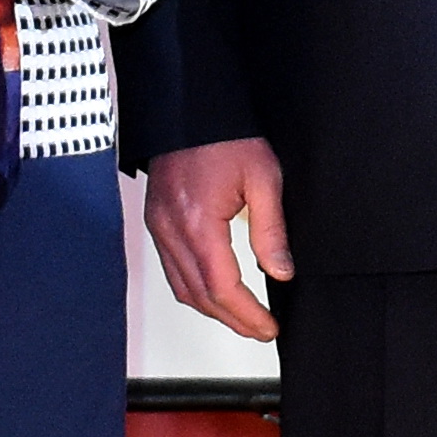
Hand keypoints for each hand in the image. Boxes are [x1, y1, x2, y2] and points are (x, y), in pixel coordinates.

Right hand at [146, 136, 288, 343]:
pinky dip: (194, 289)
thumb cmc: (224, 136)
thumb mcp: (263, 179)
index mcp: (198, 223)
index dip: (247, 314)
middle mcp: (171, 231)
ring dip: (212, 309)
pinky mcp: (155, 221)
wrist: (189, 106)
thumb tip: (281, 272)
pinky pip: (171, 269)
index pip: (222, 288)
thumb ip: (271, 231)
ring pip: (182, 287)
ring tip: (242, 317)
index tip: (268, 326)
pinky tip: (215, 291)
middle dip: (232, 320)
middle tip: (261, 329)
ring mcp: (158, 227)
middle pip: (199, 296)